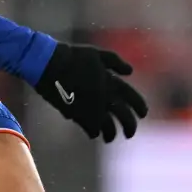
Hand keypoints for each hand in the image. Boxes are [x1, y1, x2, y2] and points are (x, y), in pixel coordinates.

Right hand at [33, 43, 147, 141]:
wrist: (49, 64)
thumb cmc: (73, 56)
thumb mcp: (97, 54)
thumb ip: (116, 62)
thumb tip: (129, 71)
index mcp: (112, 81)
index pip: (133, 98)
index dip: (141, 108)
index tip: (143, 114)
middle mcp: (106, 97)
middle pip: (125, 117)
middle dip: (130, 127)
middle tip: (129, 133)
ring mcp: (92, 107)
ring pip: (109, 128)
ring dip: (111, 134)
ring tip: (110, 137)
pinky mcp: (78, 115)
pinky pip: (92, 130)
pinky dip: (94, 133)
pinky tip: (94, 133)